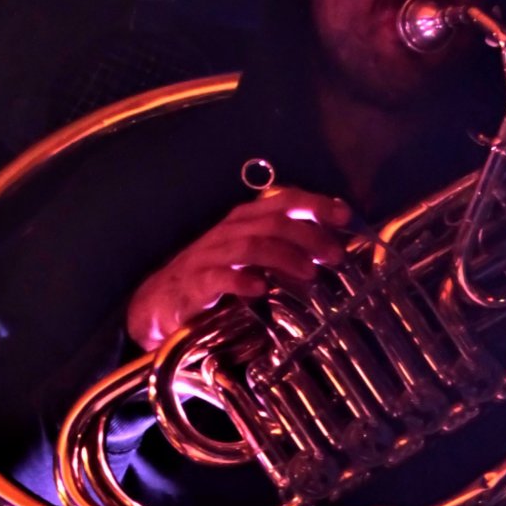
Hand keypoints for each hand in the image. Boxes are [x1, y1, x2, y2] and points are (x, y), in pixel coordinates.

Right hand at [125, 188, 353, 348]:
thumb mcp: (250, 262)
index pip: (283, 201)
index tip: (345, 216)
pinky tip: (260, 289)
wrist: (160, 305)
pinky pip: (219, 277)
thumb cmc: (211, 282)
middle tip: (335, 256)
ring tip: (309, 274)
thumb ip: (282, 254)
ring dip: (284, 257)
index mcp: (243, 222)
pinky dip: (241, 281)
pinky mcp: (194, 284)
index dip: (315, 205)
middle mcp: (228, 232)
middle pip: (273, 222)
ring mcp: (209, 256)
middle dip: (309, 235)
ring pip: (251, 245)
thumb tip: (325, 255)